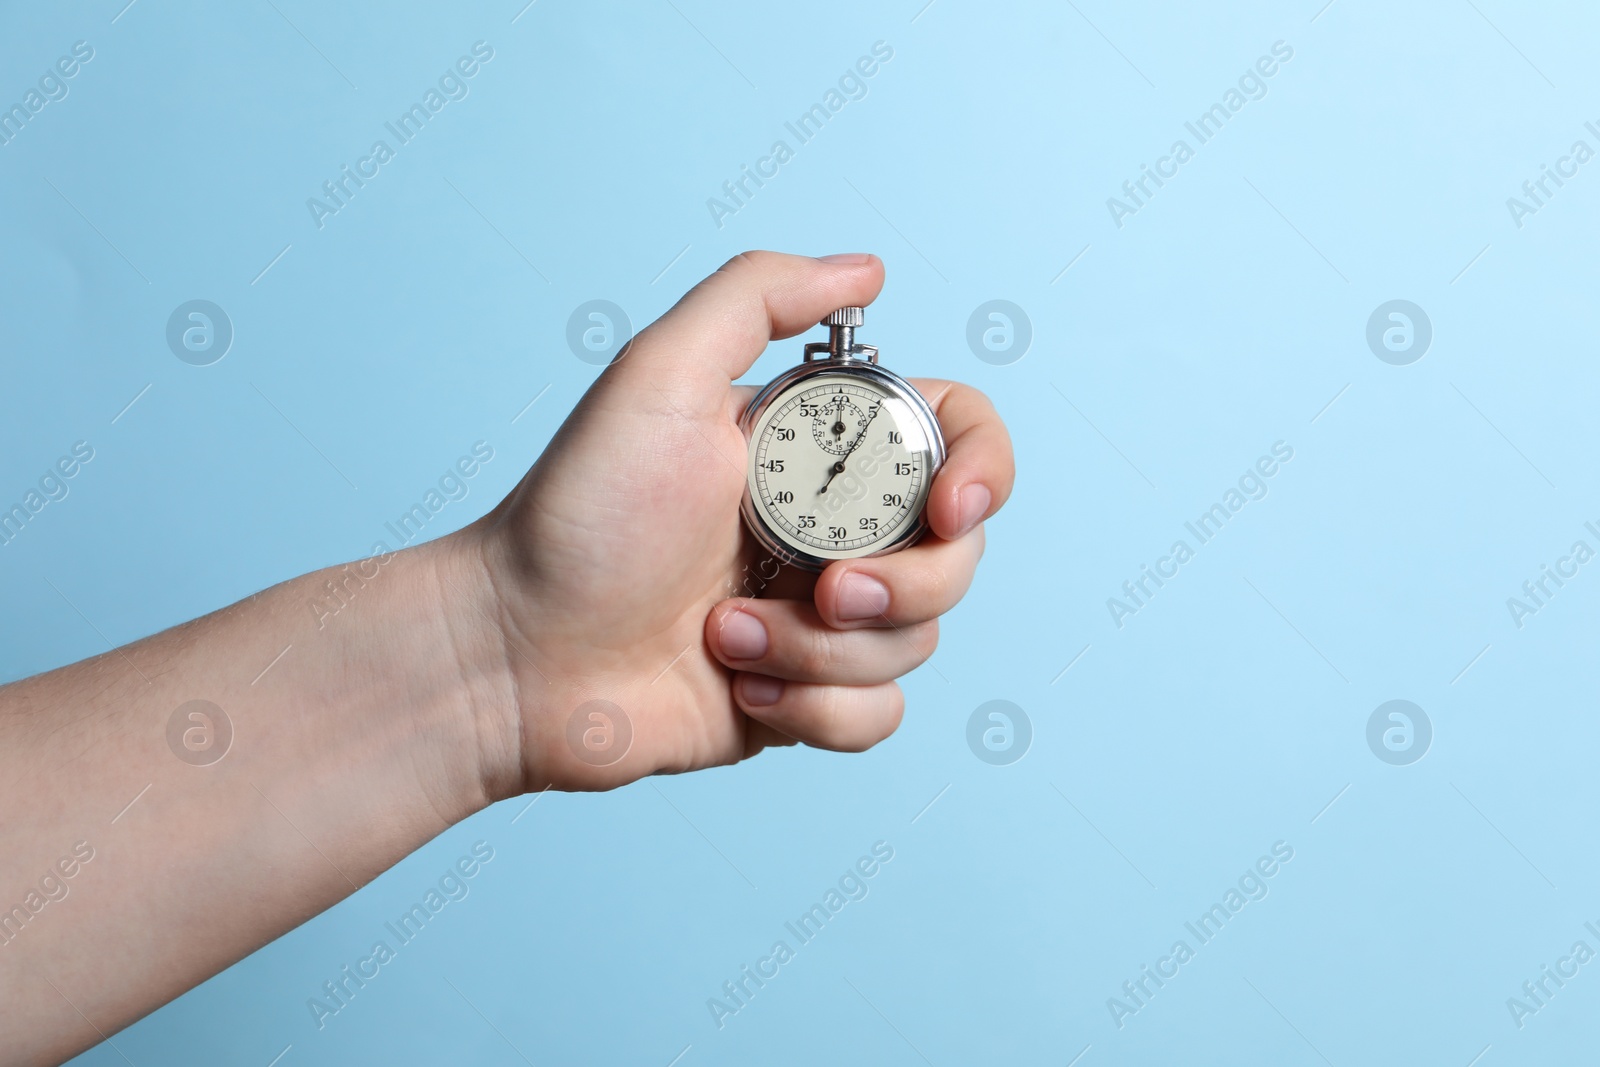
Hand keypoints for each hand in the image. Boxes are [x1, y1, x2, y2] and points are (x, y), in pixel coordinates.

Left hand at [451, 251, 1014, 794]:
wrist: (518, 656)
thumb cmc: (579, 515)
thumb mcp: (657, 375)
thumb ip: (756, 297)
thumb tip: (868, 270)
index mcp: (818, 450)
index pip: (955, 437)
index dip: (985, 469)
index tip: (949, 509)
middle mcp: (833, 529)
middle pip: (958, 556)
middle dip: (902, 584)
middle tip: (822, 588)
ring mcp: (823, 620)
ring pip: (920, 641)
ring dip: (826, 650)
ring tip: (728, 637)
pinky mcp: (805, 698)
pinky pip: (879, 715)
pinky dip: (816, 709)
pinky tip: (737, 686)